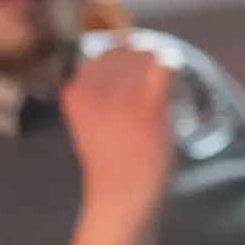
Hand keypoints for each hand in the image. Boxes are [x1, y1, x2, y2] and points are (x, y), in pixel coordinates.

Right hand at [60, 38, 177, 220]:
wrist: (120, 194)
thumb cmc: (108, 161)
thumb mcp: (89, 119)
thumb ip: (98, 92)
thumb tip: (122, 62)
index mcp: (73, 92)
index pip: (98, 53)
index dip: (118, 55)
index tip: (128, 66)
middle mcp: (92, 89)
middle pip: (121, 49)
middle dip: (138, 56)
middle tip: (148, 73)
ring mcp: (121, 96)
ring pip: (143, 55)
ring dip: (154, 61)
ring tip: (159, 77)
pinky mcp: (149, 106)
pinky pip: (164, 68)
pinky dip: (170, 64)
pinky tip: (171, 68)